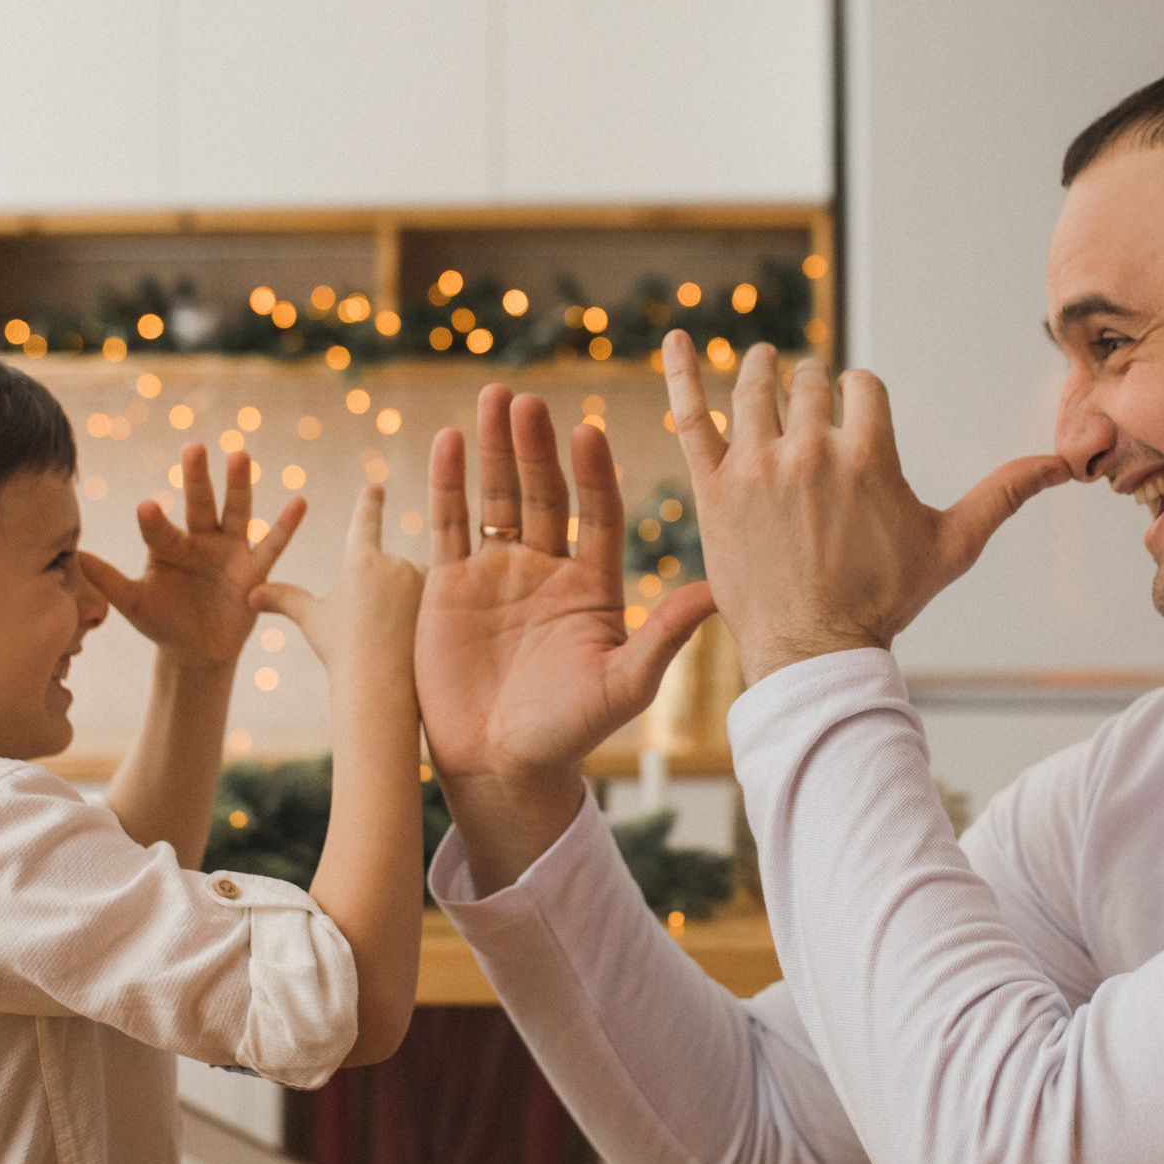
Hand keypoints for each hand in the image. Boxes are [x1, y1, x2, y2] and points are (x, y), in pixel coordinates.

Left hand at [82, 444, 305, 670]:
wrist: (197, 650)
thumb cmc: (163, 621)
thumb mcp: (133, 604)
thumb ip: (109, 580)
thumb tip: (76, 555)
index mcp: (168, 546)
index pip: (159, 528)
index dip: (153, 520)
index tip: (146, 508)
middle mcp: (200, 540)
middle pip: (199, 503)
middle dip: (197, 477)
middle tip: (194, 448)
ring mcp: (229, 551)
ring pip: (235, 512)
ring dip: (239, 485)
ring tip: (239, 456)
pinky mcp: (254, 570)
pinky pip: (272, 545)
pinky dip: (286, 525)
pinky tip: (300, 502)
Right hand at [249, 484, 423, 676]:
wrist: (381, 685)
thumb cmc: (341, 652)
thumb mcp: (312, 622)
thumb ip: (285, 600)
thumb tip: (250, 593)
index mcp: (361, 560)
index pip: (365, 521)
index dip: (369, 503)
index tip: (375, 486)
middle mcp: (395, 562)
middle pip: (388, 571)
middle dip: (381, 596)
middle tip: (374, 628)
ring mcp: (423, 581)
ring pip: (413, 587)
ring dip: (405, 605)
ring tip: (395, 637)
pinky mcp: (442, 602)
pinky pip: (435, 603)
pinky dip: (425, 617)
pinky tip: (416, 638)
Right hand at [415, 386, 715, 882]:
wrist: (502, 766)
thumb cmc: (570, 732)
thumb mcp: (623, 685)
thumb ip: (663, 638)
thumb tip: (715, 593)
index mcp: (593, 584)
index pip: (596, 512)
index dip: (592, 472)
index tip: (589, 431)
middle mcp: (546, 568)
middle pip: (542, 492)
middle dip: (536, 446)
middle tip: (530, 400)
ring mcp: (496, 572)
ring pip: (496, 495)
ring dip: (495, 448)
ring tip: (494, 396)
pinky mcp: (449, 586)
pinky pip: (450, 524)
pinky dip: (448, 483)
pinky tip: (450, 440)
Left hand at [664, 333, 1066, 683]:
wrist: (814, 653)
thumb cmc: (886, 602)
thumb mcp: (952, 545)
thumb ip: (1004, 494)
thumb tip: (1066, 463)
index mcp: (867, 455)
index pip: (861, 386)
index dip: (859, 394)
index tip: (854, 410)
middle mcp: (810, 451)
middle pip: (809, 383)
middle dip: (813, 385)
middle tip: (809, 397)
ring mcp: (756, 466)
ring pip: (755, 389)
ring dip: (763, 370)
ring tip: (765, 364)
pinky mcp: (713, 488)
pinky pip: (691, 416)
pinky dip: (682, 372)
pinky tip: (675, 339)